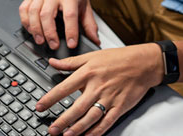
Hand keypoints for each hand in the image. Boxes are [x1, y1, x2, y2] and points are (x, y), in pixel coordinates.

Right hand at [19, 0, 99, 48]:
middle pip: (47, 14)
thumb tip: (95, 40)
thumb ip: (90, 25)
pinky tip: (31, 30)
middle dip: (49, 33)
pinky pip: (23, 9)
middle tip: (53, 45)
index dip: (70, 31)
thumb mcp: (86, 6)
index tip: (71, 44)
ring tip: (41, 41)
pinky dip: (25, 22)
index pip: (70, 15)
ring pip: (33, 12)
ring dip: (36, 29)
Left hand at [36, 43, 163, 135]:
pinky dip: (96, 132)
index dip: (50, 98)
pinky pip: (106, 122)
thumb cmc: (118, 58)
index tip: (39, 107)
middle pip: (76, 107)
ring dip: (76, 129)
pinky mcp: (119, 107)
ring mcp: (109, 98)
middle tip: (51, 129)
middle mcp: (97, 86)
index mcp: (89, 72)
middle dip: (62, 120)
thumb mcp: (92, 55)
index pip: (65, 87)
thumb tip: (52, 62)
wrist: (143, 63)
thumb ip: (71, 62)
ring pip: (90, 117)